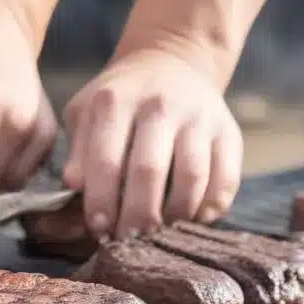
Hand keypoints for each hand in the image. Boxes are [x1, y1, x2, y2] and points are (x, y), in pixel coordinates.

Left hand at [62, 48, 242, 238]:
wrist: (170, 63)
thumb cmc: (120, 100)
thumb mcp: (86, 112)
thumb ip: (78, 149)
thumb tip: (75, 185)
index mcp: (117, 101)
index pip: (107, 160)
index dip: (102, 202)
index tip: (99, 229)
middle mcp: (161, 104)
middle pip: (149, 171)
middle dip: (137, 216)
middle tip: (130, 240)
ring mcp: (199, 117)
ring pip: (192, 178)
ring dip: (174, 216)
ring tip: (160, 232)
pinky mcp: (228, 132)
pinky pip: (226, 179)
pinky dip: (210, 208)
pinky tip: (192, 219)